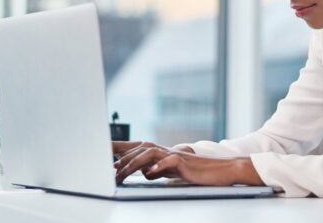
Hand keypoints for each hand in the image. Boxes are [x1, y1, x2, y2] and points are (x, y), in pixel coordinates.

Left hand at [112, 141, 263, 185]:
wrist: (221, 171)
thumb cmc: (196, 172)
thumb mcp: (172, 171)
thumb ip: (157, 169)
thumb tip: (142, 171)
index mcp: (161, 152)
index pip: (136, 146)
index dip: (118, 147)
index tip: (101, 150)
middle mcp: (165, 150)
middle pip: (138, 149)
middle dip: (120, 158)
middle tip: (106, 171)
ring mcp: (174, 155)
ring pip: (148, 154)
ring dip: (132, 165)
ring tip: (121, 176)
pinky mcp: (184, 163)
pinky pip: (168, 162)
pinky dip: (157, 167)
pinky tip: (149, 173)